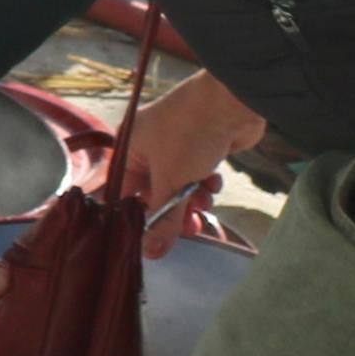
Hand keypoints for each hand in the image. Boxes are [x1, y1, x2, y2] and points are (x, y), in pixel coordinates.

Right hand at [121, 69, 264, 254]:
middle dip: (175, 211)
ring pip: (179, 186)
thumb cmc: (189, 134)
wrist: (229, 102)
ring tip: (205, 198)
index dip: (140, 217)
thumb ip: (164, 221)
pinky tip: (214, 179)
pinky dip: (205, 182)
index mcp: (129, 148)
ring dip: (194, 198)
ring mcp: (174, 145)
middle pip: (156, 192)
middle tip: (192, 227)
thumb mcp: (172, 183)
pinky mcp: (199, 146)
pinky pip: (196, 174)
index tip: (156, 239)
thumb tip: (151, 253)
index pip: (125, 192)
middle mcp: (148, 145)